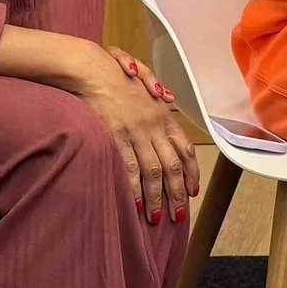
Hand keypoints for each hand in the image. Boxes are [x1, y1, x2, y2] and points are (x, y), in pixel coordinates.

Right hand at [69, 42, 198, 221]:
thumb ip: (158, 93)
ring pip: (153, 171)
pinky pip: (129, 167)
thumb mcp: (145, 80)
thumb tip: (169, 98)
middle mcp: (154, 126)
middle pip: (172, 165)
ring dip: (156, 197)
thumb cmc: (117, 74)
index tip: (192, 190)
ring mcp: (136, 132)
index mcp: (164, 115)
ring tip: (158, 218)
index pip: (185, 148)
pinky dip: (134, 188)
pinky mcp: (116, 136)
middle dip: (177, 193)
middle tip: (179, 215)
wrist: (93, 69)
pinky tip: (136, 204)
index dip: (191, 171)